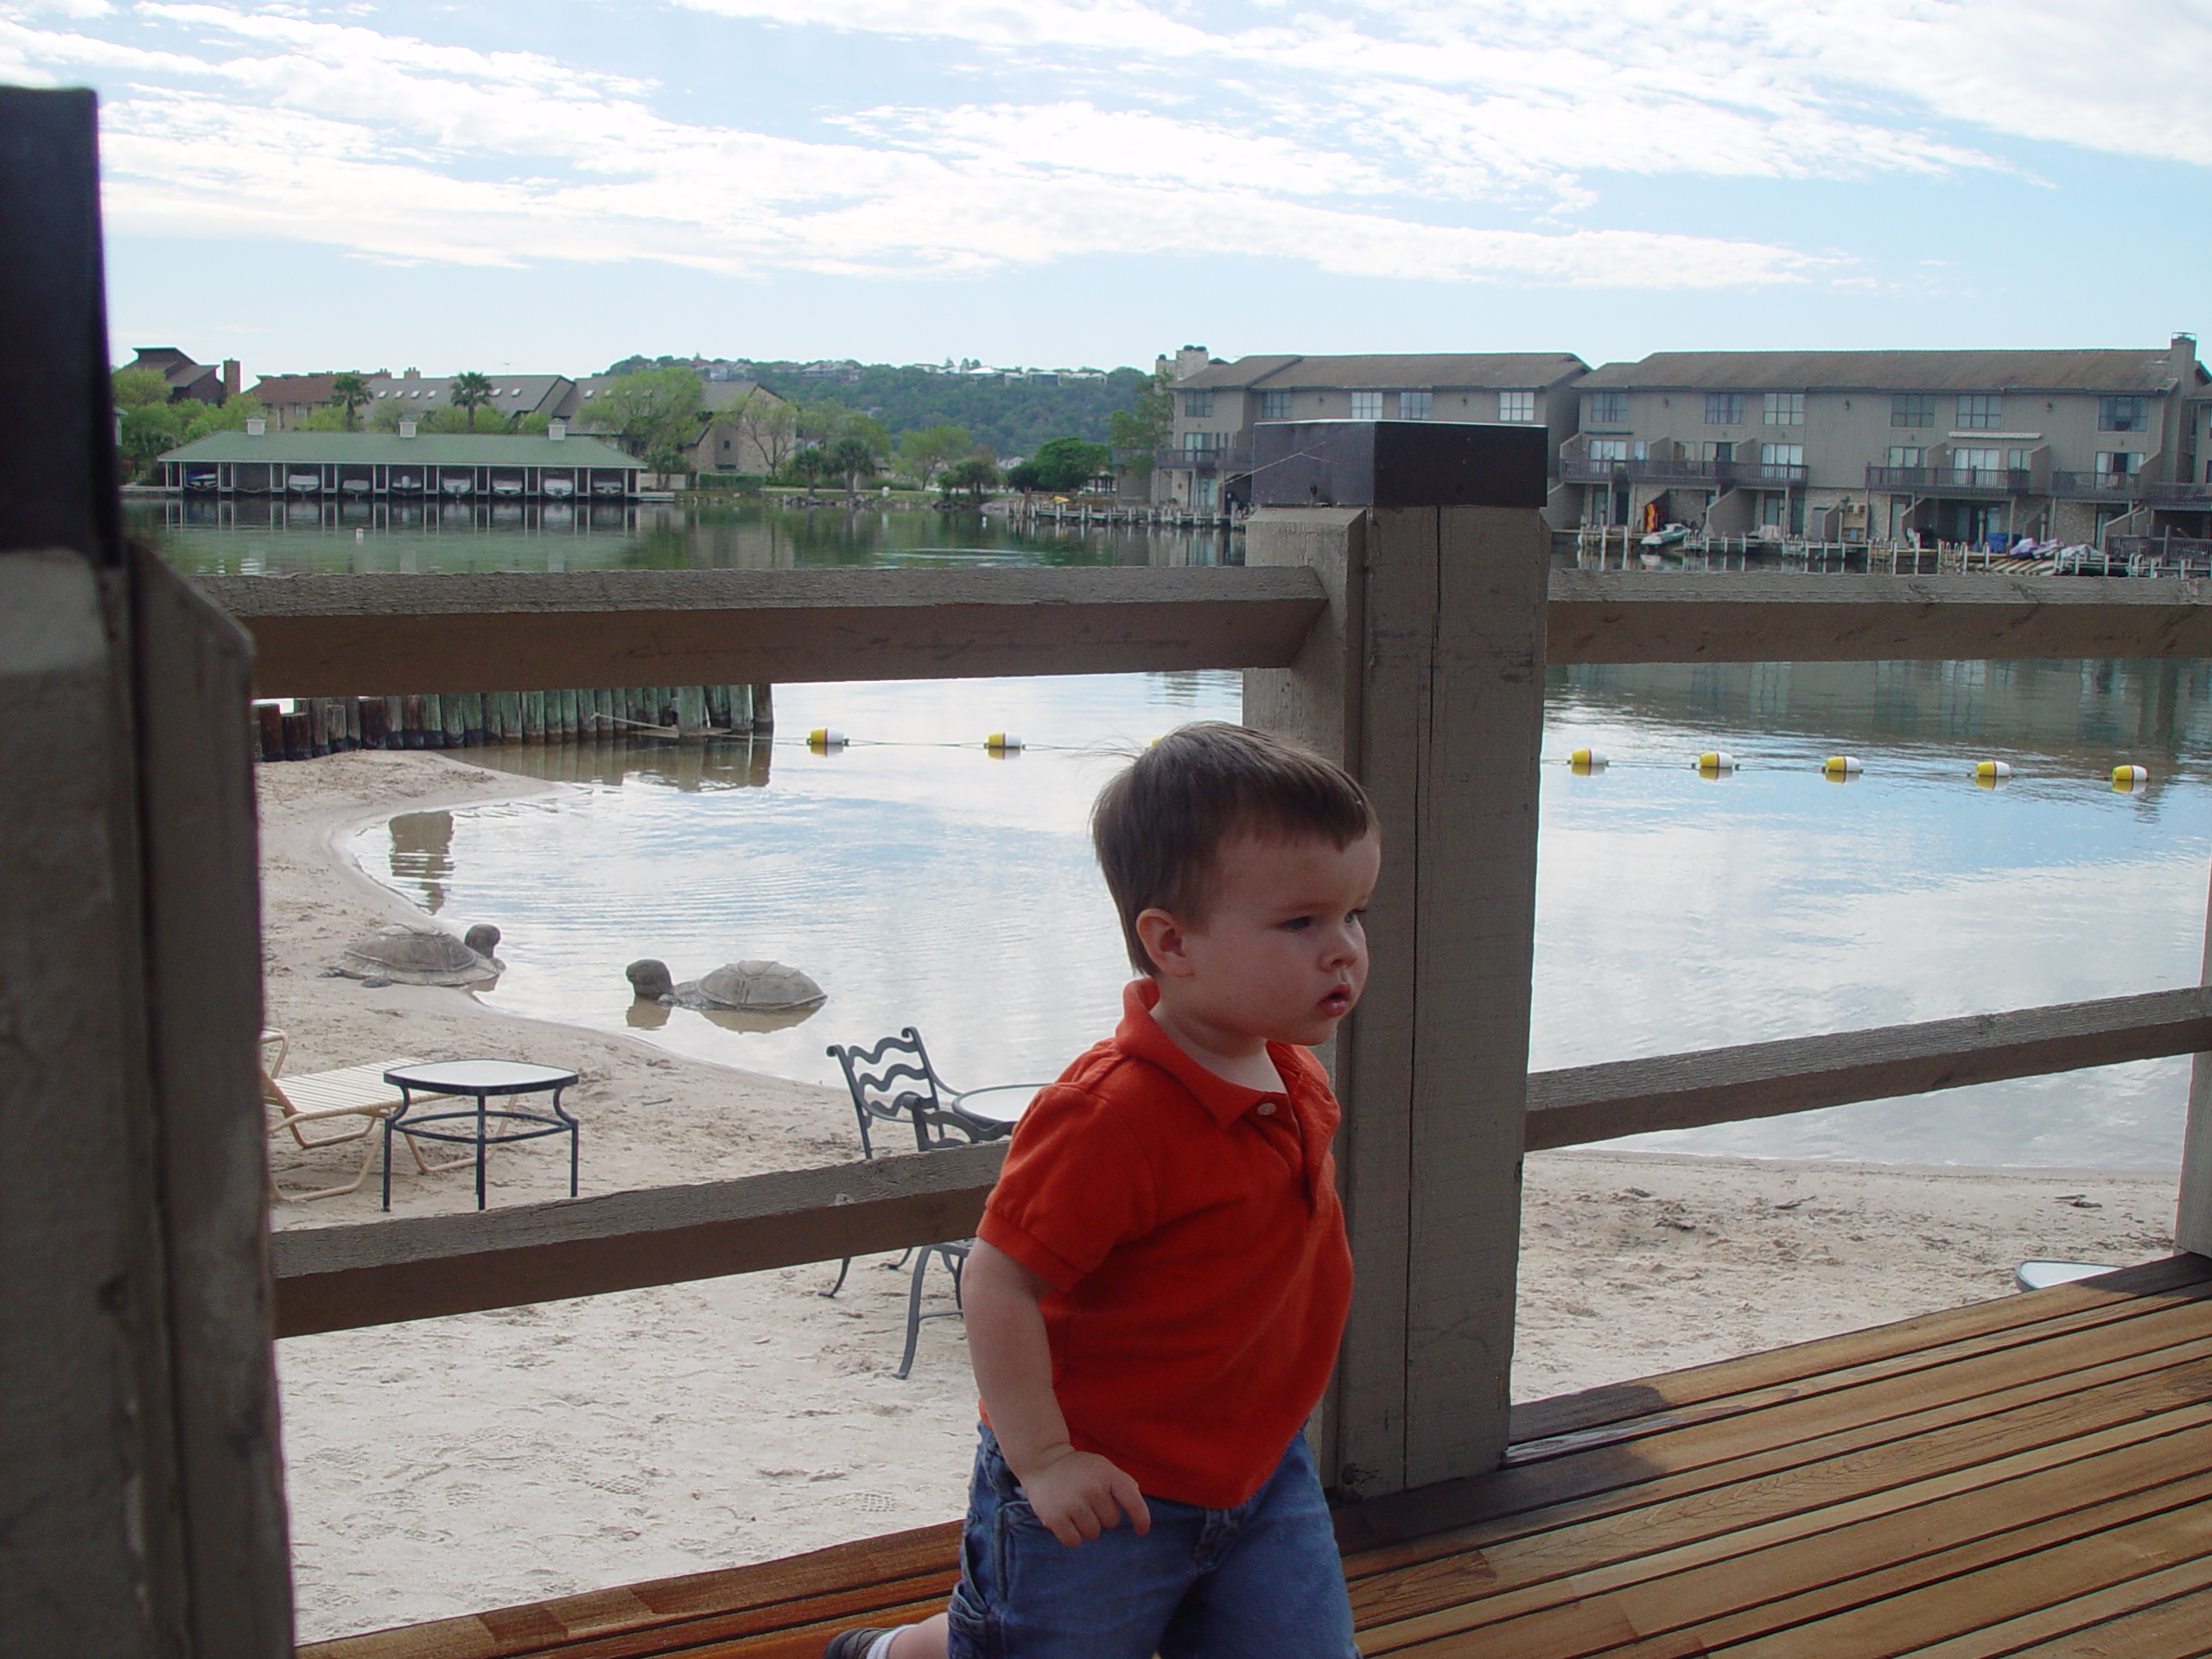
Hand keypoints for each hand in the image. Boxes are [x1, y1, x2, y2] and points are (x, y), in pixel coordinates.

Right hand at [1010, 1446, 1151, 1546]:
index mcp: (1108, 1474)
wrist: (1044, 1463)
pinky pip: (1074, 1541)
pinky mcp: (1055, 1517)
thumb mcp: (1103, 1467)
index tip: (1141, 1531)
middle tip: (1087, 1502)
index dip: (1141, 1519)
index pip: (1133, 1502)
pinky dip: (1072, 1536)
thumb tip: (1137, 1502)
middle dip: (1101, 1516)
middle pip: (1111, 1522)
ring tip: (1075, 1509)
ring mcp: (1073, 1503)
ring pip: (1093, 1534)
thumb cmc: (1080, 1470)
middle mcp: (1092, 1488)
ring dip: (1086, 1527)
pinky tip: (1065, 1521)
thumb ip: (1123, 1482)